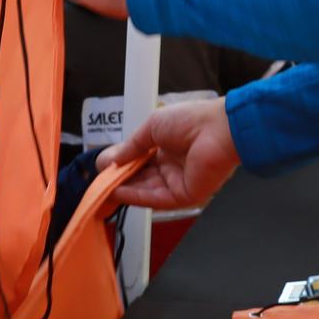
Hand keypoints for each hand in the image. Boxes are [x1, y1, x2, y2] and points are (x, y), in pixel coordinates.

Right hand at [100, 97, 239, 209]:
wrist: (220, 128)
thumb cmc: (191, 120)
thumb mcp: (151, 127)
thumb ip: (130, 146)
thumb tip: (110, 160)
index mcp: (167, 149)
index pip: (139, 162)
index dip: (120, 166)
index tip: (102, 168)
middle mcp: (172, 167)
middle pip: (140, 179)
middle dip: (119, 181)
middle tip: (98, 183)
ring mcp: (178, 182)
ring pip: (145, 190)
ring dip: (123, 190)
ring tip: (102, 188)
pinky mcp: (184, 196)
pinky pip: (156, 199)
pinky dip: (136, 196)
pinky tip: (118, 192)